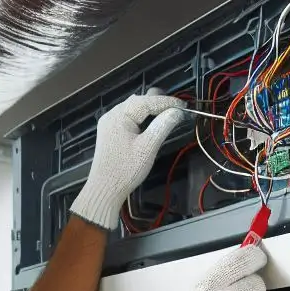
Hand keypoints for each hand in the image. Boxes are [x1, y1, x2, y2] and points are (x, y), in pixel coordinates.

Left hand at [69, 90, 187, 230]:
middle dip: (159, 103)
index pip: (147, 101)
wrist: (105, 190)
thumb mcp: (148, 147)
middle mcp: (111, 114)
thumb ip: (163, 126)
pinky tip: (151, 123)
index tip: (184, 106)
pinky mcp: (110, 133)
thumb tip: (177, 111)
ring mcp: (109, 123)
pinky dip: (141, 118)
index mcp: (119, 115)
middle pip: (139, 101)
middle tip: (178, 110)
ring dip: (150, 110)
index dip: (167, 102)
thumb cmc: (126, 170)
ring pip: (133, 109)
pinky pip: (128, 119)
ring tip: (168, 114)